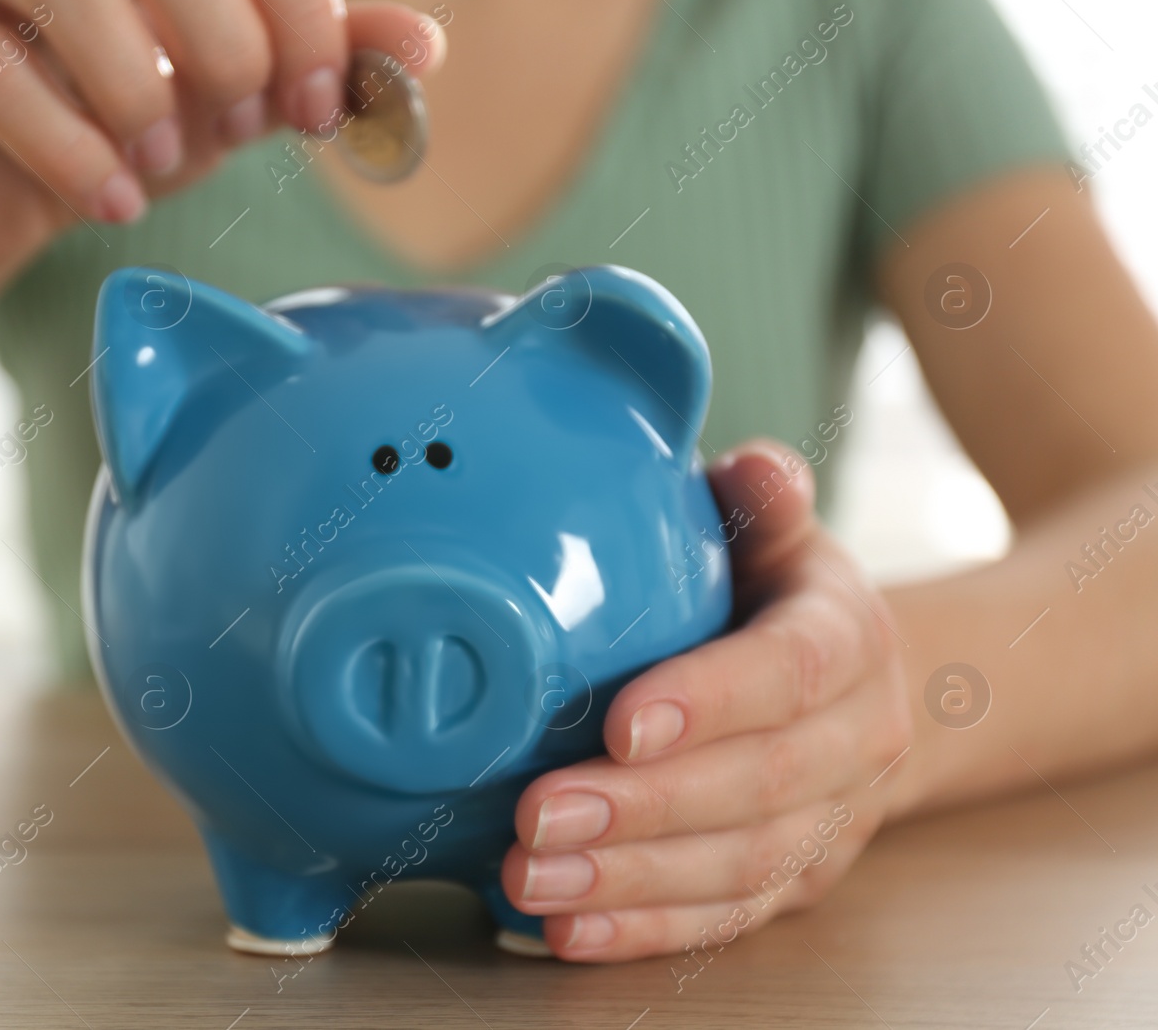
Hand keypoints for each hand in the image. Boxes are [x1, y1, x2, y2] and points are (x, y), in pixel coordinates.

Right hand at [0, 0, 446, 278]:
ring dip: (135, 80)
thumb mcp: (229, 99)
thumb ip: (313, 63)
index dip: (297, 0)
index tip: (324, 102)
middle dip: (223, 31)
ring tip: (165, 162)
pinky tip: (113, 199)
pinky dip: (64, 141)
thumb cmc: (110, 129)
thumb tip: (426, 46)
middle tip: (247, 120)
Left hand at [502, 440, 912, 962]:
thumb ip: (762, 501)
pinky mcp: (796, 882)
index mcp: (848, 640)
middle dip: (644, 808)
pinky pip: (727, 918)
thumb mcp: (780, 535)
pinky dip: (646, 930)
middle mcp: (858, 741)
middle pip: (758, 787)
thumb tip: (749, 462)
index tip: (621, 723)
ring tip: (531, 877)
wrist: (862, 687)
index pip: (788, 674)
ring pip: (741, 866)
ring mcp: (831, 822)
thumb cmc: (784, 596)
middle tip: (537, 813)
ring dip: (630, 881)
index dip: (711, 701)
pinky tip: (566, 930)